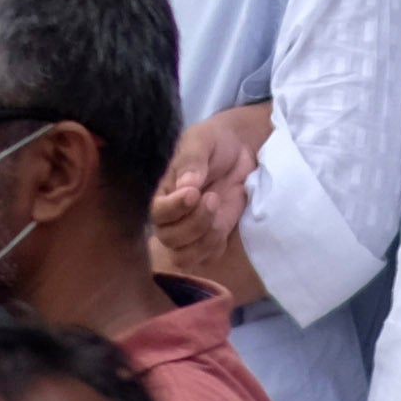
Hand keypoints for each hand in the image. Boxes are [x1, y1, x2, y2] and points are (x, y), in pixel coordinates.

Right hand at [151, 100, 276, 301]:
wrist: (242, 150)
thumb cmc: (215, 143)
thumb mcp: (202, 141)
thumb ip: (192, 160)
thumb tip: (185, 186)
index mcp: (165, 194)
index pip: (158, 213)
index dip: (174, 208)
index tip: (194, 193)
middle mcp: (173, 218)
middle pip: (169, 239)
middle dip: (193, 224)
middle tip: (213, 198)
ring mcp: (193, 232)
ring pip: (184, 257)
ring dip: (204, 241)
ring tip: (219, 215)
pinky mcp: (212, 240)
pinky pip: (208, 259)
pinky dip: (216, 246)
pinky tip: (225, 223)